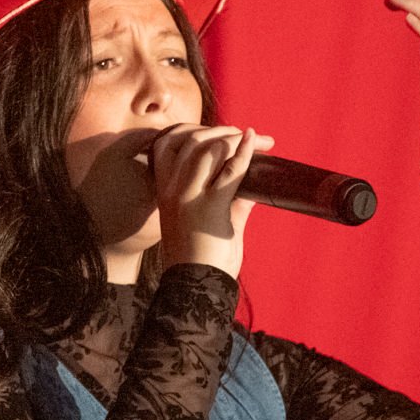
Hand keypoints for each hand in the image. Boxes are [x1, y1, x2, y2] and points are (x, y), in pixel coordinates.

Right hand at [150, 125, 274, 277]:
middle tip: (247, 134)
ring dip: (235, 138)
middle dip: (221, 131)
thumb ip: (231, 202)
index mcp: (164, 191)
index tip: (220, 131)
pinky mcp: (210, 208)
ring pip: (209, 149)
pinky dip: (245, 152)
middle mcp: (172, 190)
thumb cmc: (202, 262)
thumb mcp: (212, 224)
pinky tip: (256, 142)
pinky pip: (230, 171)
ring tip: (255, 140)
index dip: (194, 129)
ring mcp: (188, 198)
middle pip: (192, 140)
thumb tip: (252, 186)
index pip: (168, 143)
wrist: (197, 290)